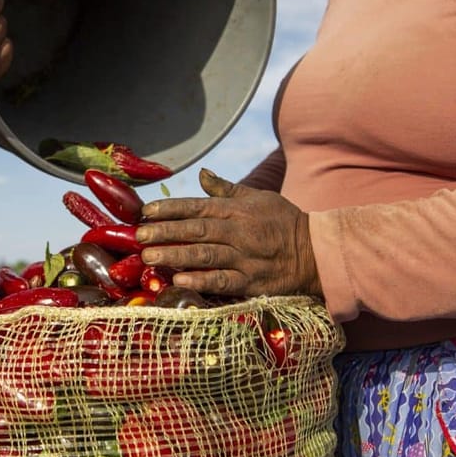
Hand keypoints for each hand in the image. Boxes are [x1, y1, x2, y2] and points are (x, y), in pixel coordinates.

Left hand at [135, 169, 321, 298]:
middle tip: (138, 236)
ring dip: (175, 256)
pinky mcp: (252, 283)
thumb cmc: (284, 223)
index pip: (198, 206)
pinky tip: (179, 281)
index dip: (170, 209)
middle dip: (165, 232)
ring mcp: (245, 258)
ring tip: (150, 258)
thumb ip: (227, 189)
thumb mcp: (259, 198)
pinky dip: (201, 281)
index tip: (145, 212)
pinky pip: (223, 282)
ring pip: (205, 256)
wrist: (317, 253)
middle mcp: (239, 232)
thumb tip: (202, 174)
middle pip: (196, 230)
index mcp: (238, 210)